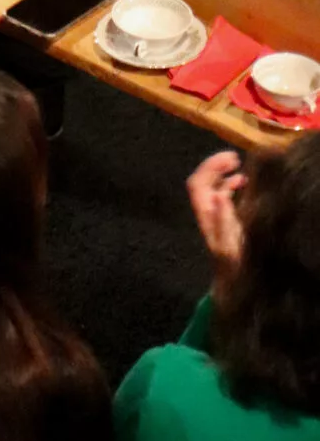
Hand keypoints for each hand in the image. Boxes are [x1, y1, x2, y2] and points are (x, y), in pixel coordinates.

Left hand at [187, 150, 246, 269]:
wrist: (233, 283)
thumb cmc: (231, 266)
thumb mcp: (229, 245)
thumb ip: (224, 221)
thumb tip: (219, 195)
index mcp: (204, 214)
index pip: (198, 183)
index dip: (209, 167)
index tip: (229, 158)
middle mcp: (205, 211)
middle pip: (203, 181)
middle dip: (215, 166)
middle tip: (234, 157)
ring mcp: (213, 214)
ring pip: (212, 187)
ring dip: (222, 174)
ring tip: (238, 166)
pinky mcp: (223, 220)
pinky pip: (222, 196)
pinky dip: (230, 185)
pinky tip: (242, 183)